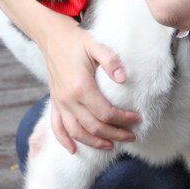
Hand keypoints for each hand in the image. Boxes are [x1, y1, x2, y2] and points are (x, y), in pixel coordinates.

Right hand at [38, 20, 139, 154]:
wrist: (52, 37)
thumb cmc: (76, 42)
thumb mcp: (96, 46)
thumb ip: (111, 61)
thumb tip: (124, 79)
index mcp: (80, 87)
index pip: (105, 113)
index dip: (123, 119)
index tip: (137, 118)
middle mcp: (68, 99)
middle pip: (93, 126)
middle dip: (115, 134)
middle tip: (131, 136)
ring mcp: (60, 103)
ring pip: (76, 132)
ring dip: (94, 142)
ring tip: (111, 146)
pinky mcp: (55, 103)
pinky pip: (57, 127)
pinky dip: (64, 140)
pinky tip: (73, 150)